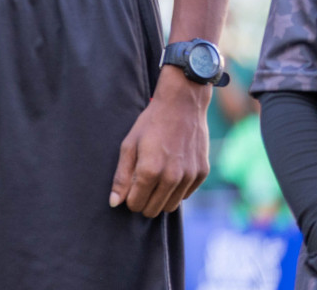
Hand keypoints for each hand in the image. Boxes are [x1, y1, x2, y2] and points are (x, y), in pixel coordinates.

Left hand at [109, 67, 210, 217]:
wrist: (182, 105)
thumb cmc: (150, 123)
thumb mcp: (129, 145)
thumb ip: (121, 176)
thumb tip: (114, 203)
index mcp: (150, 171)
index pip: (136, 204)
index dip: (129, 199)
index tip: (128, 189)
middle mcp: (172, 178)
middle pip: (153, 209)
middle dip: (143, 202)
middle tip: (139, 186)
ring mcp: (189, 177)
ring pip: (171, 206)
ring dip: (160, 199)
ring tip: (154, 181)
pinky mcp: (202, 174)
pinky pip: (186, 195)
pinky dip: (176, 190)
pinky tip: (170, 173)